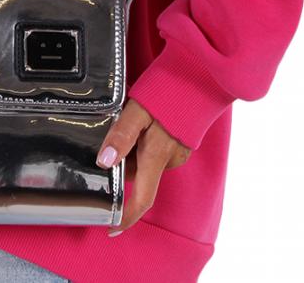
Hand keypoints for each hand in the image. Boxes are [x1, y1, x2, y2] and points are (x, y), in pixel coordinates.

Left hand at [95, 97, 191, 235]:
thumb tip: (104, 162)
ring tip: (129, 121)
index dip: (126, 217)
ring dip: (135, 149)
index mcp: (157, 156)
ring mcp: (178, 151)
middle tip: (111, 138)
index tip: (111, 227)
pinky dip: (147, 142)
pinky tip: (144, 121)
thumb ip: (120, 135)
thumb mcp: (137, 110)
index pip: (142, 199)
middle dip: (123, 163)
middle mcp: (170, 159)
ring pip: (148, 160)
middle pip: (139, 175)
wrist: (200, 76)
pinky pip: (158, 150)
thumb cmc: (167, 91)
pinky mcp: (182, 142)